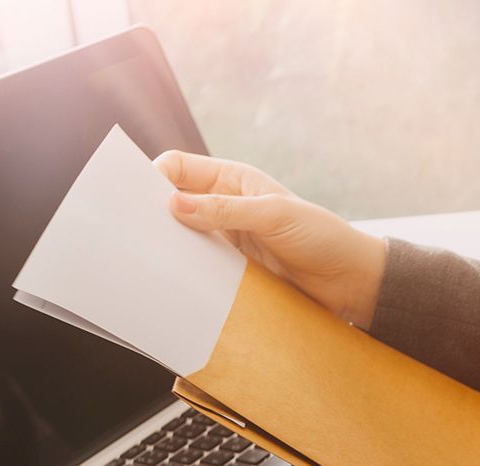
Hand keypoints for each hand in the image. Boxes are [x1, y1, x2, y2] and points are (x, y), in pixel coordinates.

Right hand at [153, 151, 386, 327]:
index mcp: (233, 181)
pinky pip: (199, 269)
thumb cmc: (322, 238)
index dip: (154, 177)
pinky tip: (171, 282)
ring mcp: (227, 241)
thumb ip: (226, 211)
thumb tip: (175, 205)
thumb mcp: (275, 216)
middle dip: (152, 214)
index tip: (134, 197)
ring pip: (183, 239)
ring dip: (167, 247)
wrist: (350, 282)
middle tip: (129, 232)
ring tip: (143, 259)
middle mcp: (225, 208)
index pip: (178, 169)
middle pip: (173, 204)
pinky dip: (185, 273)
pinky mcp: (232, 272)